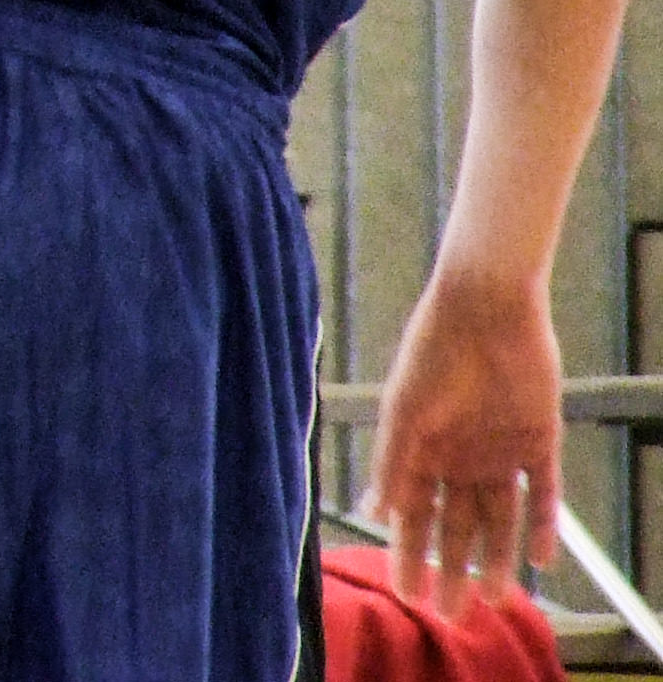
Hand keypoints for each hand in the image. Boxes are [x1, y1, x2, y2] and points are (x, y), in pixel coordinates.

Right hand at [368, 267, 560, 617]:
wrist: (486, 306)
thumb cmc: (432, 351)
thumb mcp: (403, 409)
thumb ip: (391, 460)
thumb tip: (374, 510)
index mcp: (423, 449)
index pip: (415, 514)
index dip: (410, 553)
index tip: (407, 594)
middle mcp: (461, 456)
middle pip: (457, 525)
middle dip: (452, 568)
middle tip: (450, 613)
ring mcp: (501, 451)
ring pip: (501, 519)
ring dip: (500, 558)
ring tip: (497, 599)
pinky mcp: (540, 440)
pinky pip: (544, 493)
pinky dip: (543, 526)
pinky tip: (542, 560)